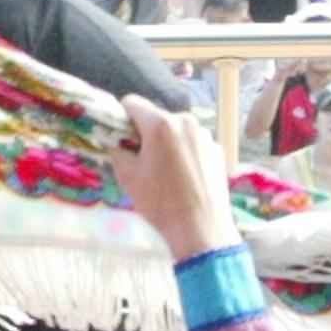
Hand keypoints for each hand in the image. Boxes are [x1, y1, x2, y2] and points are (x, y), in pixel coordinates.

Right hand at [113, 96, 234, 258]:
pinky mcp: (217, 150)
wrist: (201, 227)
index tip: (120, 136)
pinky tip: (185, 177)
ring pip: (177, 130)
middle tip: (142, 160)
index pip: (132, 102)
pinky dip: (186, 153)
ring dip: (168, 143)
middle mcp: (185, 122)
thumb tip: (113, 140)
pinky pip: (194, 144)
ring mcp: (205, 135)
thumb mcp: (128, 176)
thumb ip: (116, 150)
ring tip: (166, 172)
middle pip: (157, 117)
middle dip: (146, 133)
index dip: (121, 117)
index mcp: (160, 124)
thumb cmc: (160, 202)